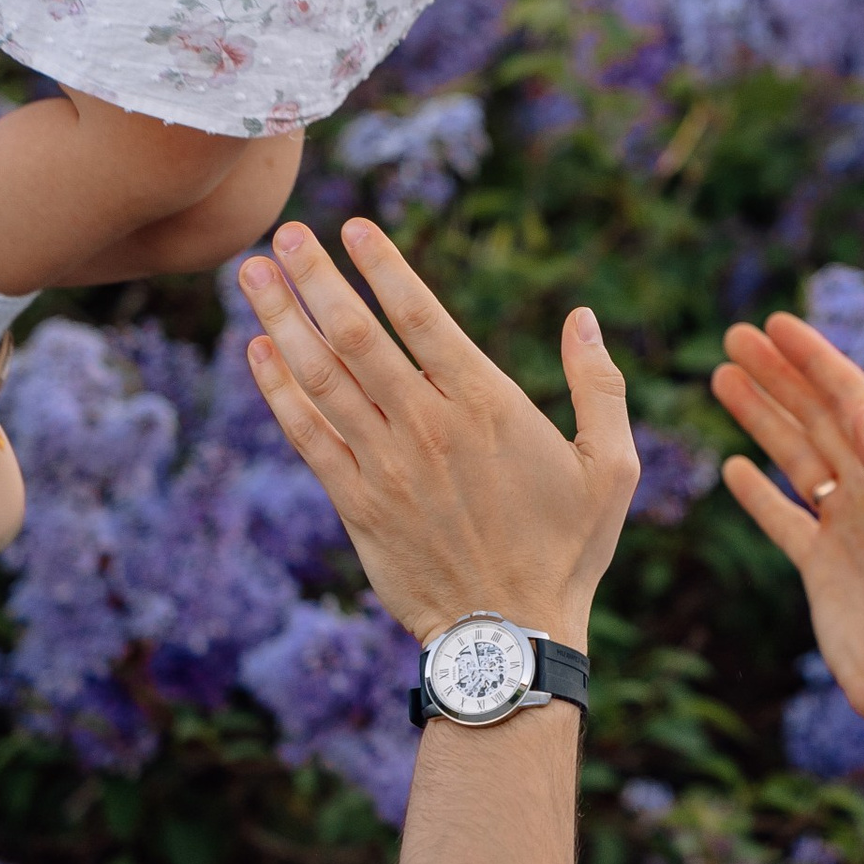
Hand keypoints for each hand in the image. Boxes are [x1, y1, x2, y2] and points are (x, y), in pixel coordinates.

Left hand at [238, 218, 636, 648]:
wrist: (509, 636)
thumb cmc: (568, 550)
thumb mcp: (612, 467)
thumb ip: (598, 386)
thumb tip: (583, 317)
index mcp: (488, 405)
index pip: (421, 315)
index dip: (382, 266)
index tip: (353, 226)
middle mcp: (428, 425)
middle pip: (356, 334)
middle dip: (315, 278)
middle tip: (283, 233)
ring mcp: (386, 465)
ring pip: (321, 377)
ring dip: (282, 319)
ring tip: (252, 275)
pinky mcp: (357, 503)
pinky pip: (306, 434)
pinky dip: (277, 390)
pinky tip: (257, 351)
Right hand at [711, 313, 863, 727]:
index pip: (852, 400)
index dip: (815, 360)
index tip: (777, 324)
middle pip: (817, 417)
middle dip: (779, 375)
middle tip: (734, 336)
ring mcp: (844, 530)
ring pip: (795, 457)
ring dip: (762, 417)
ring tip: (723, 377)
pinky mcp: (820, 569)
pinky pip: (783, 518)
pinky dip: (758, 492)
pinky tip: (733, 466)